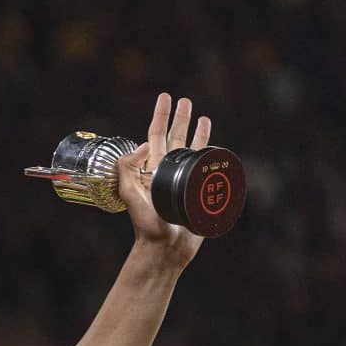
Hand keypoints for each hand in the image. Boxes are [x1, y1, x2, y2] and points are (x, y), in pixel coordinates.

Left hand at [117, 92, 212, 269]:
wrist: (167, 248)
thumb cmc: (147, 226)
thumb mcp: (131, 197)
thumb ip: (128, 172)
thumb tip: (142, 146)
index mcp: (151, 169)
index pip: (156, 136)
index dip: (160, 116)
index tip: (165, 97)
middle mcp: (167, 171)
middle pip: (176, 138)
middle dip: (180, 118)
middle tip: (184, 100)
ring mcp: (183, 180)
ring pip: (193, 150)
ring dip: (198, 132)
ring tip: (202, 116)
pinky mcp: (198, 190)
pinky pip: (207, 168)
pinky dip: (213, 154)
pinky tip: (217, 148)